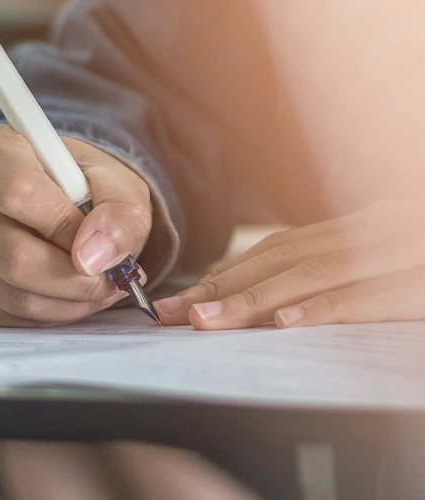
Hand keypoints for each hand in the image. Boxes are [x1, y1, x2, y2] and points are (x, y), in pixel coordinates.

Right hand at [0, 124, 152, 325]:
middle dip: (75, 278)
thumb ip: (119, 210)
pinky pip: (4, 317)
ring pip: (11, 294)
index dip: (67, 226)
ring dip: (68, 302)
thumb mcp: (112, 181)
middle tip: (111, 279)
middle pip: (13, 255)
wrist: (42, 201)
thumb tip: (95, 258)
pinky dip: (47, 315)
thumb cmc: (75, 184)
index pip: (18, 192)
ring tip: (97, 287)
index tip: (101, 241)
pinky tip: (68, 296)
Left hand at [153, 199, 424, 328]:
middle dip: (223, 287)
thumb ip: (342, 268)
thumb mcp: (391, 256)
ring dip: (259, 298)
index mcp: (366, 224)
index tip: (176, 299)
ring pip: (321, 272)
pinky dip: (332, 307)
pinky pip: (378, 294)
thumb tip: (280, 302)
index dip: (224, 271)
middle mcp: (382, 227)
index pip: (279, 247)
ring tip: (210, 320)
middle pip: (286, 258)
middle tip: (173, 314)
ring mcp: (410, 249)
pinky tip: (292, 323)